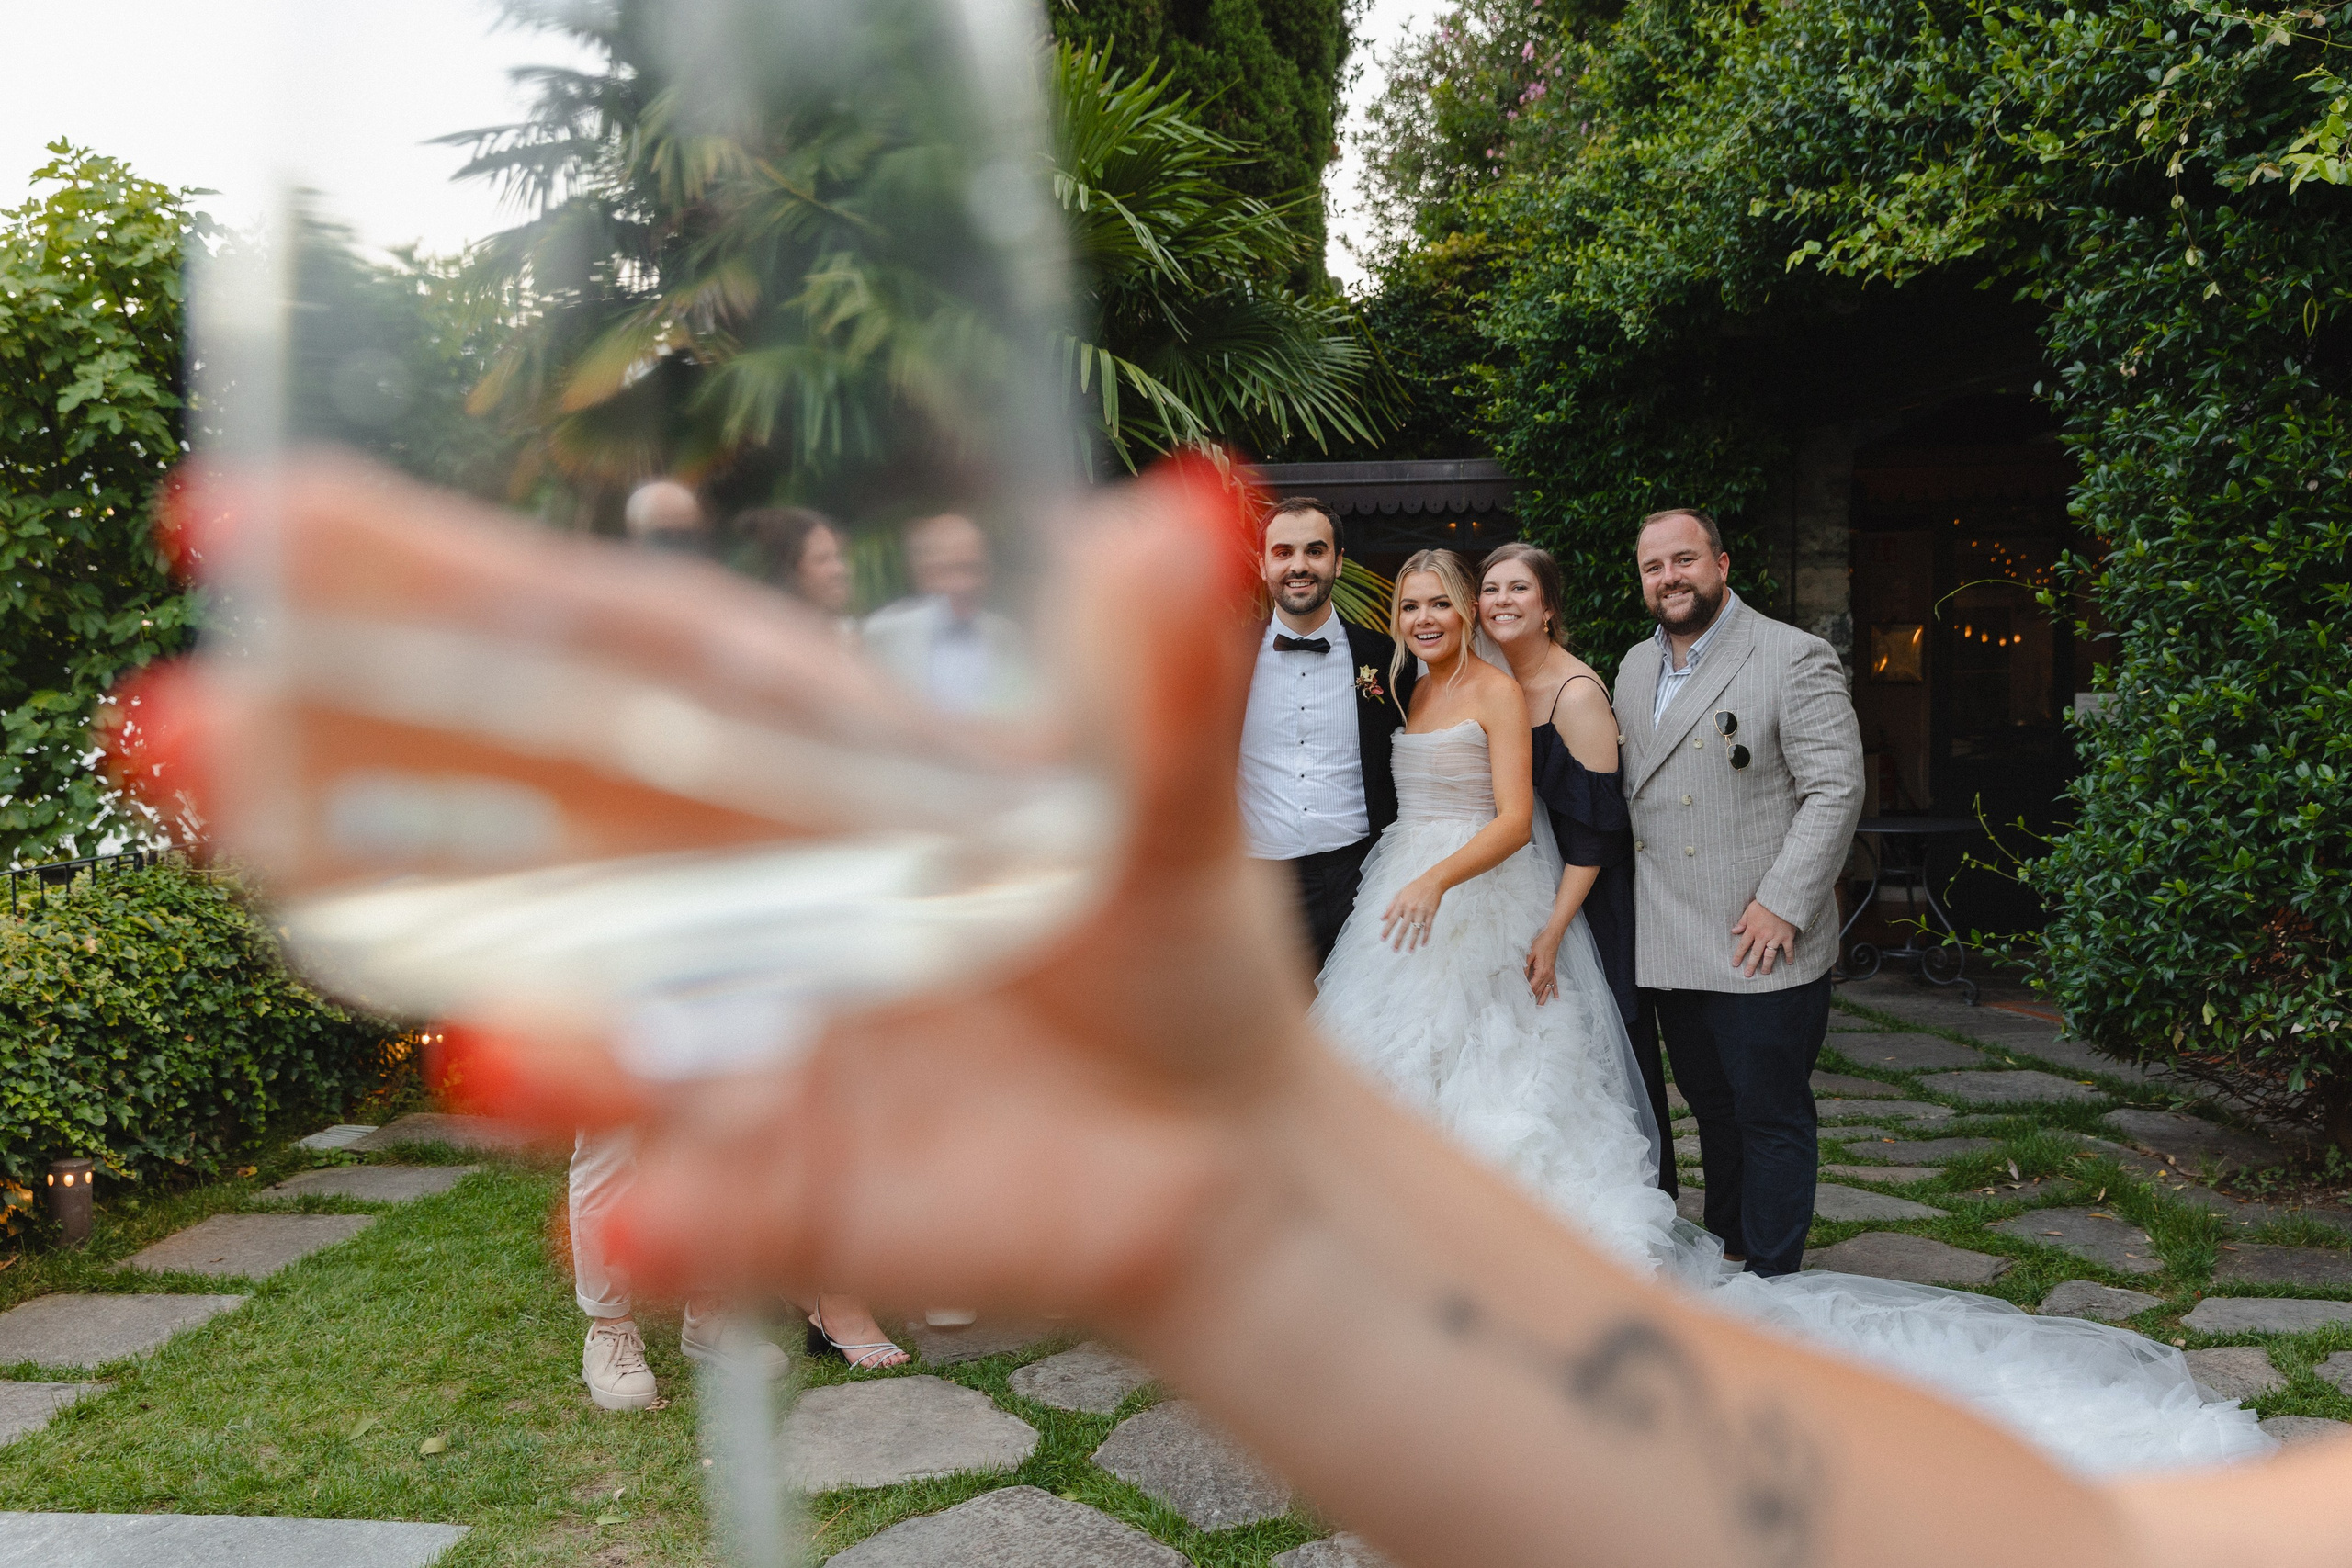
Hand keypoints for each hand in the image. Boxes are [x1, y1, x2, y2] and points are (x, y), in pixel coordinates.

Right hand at [127, 457, 1311, 1328]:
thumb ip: (1158, 673)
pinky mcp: (789, 1194)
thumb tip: (1199, 510)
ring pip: (574, 1036)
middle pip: (503, 833)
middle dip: (339, 787)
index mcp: (774, 769)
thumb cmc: (1155, 936)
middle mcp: (710, 900)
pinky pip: (709, 1209)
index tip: (253, 521)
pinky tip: (644, 1215)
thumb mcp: (1163, 791)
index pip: (581, 661)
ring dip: (511, 1036)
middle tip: (181, 728)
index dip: (424, 589)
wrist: (1219, 1140)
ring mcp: (733, 1052)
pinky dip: (677, 1212)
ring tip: (469, 1035)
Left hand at [1381, 872, 1444, 950]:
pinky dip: (1426, 936)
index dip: (1387, 930)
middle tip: (1394, 950)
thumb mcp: (1399, 894)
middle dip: (1398, 940)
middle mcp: (1410, 909)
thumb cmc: (1415, 887)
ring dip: (1412, 941)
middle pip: (1403, 927)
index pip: (1392, 919)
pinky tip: (1423, 944)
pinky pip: (1428, 927)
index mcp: (1401, 904)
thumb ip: (1390, 906)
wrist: (1432, 882)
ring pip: (1416, 929)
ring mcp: (1422, 912)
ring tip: (1409, 951)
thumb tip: (1382, 918)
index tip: (1383, 939)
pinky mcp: (1431, 913)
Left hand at [1524, 923, 1564, 1003]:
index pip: (1532, 987)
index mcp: (1541, 972)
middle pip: (1539, 990)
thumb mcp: (1529, 954)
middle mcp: (1548, 975)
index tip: (1520, 1000)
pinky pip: (1555, 985)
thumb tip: (1520, 977)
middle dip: (1533, 999)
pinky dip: (1555, 992)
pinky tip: (1557, 999)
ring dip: (1543, 999)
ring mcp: (1551, 974)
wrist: (1553, 937)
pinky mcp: (1553, 972)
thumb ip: (1525, 967)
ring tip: (1539, 1009)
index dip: (1526, 994)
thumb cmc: (1541, 943)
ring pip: (1547, 990)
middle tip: (1526, 1009)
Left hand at [1731, 899, 1799, 977]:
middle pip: (1756, 954)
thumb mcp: (1749, 910)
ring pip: (1770, 955)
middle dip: (1751, 965)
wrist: (1782, 899)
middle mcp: (1763, 936)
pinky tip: (1789, 963)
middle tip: (1747, 974)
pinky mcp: (1787, 936)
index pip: (1743, 946)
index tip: (1735, 964)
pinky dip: (1789, 956)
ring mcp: (1776, 937)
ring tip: (1765, 972)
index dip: (1738, 956)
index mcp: (1753, 930)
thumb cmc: (1764, 903)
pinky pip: (1788, 949)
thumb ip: (1742, 922)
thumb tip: (1734, 931)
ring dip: (1767, 965)